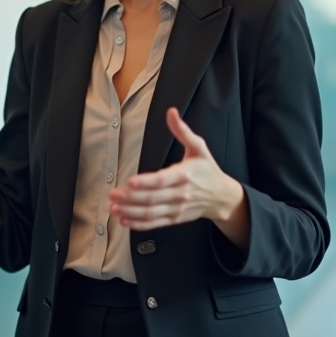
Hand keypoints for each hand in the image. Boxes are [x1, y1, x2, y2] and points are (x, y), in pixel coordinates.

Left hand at [110, 108, 249, 248]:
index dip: (146, 182)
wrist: (221, 196)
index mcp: (185, 174)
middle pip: (153, 198)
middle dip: (131, 197)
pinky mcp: (175, 219)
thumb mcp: (199, 147)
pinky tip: (125, 221)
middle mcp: (180, 194)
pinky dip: (139, 224)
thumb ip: (183, 131)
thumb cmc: (208, 170)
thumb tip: (171, 113)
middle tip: (114, 194)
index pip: (163, 180)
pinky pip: (155, 223)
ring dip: (131, 212)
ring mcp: (177, 208)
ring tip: (115, 208)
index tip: (130, 182)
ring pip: (152, 212)